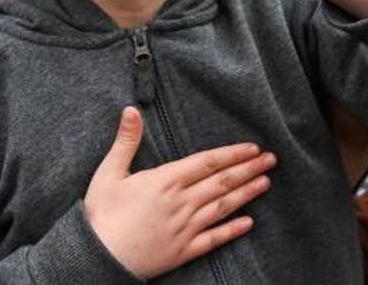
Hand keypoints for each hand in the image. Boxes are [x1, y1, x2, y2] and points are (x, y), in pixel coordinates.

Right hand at [85, 107, 273, 279]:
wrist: (95, 258)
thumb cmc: (100, 215)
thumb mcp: (109, 172)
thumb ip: (126, 141)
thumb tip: (130, 110)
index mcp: (166, 180)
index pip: (208, 162)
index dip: (232, 154)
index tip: (253, 148)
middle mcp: (181, 202)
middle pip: (222, 182)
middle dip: (248, 169)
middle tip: (272, 160)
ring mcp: (184, 228)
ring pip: (222, 207)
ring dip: (246, 194)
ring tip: (265, 183)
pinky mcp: (182, 251)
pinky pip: (213, 239)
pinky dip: (232, 231)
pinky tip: (249, 223)